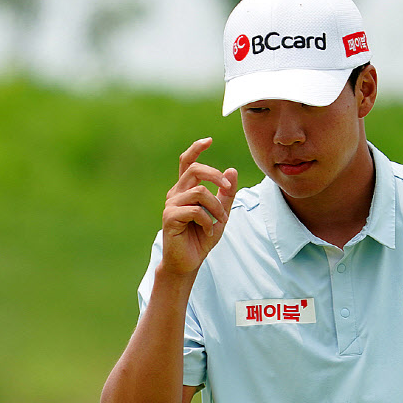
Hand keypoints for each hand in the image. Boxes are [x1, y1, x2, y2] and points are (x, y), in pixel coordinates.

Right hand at [160, 137, 237, 276]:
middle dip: (215, 175)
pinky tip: (209, 231)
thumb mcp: (221, 213)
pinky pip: (195, 210)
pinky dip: (208, 221)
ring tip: (220, 222)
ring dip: (217, 207)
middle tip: (228, 187)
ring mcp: (171, 205)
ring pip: (200, 192)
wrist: (188, 262)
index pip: (188, 162)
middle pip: (195, 170)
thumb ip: (226, 194)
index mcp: (186, 189)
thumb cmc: (202, 237)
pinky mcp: (170, 218)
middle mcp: (176, 193)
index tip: (209, 140)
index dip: (196, 149)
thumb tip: (232, 170)